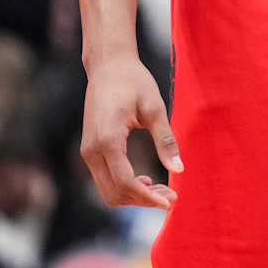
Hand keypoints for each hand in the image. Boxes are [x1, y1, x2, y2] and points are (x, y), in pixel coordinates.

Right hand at [81, 55, 181, 208]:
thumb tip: (179, 169)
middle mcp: (92, 150)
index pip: (126, 182)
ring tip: (160, 189)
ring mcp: (87, 151)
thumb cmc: (134, 82)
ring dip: (133, 196)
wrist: (108, 66)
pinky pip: (104, 179)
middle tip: (170, 195)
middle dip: (142, 200)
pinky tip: (145, 180)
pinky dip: (124, 186)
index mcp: (108, 140)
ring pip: (107, 190)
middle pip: (114, 193)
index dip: (149, 197)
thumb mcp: (155, 108)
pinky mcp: (89, 150)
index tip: (170, 201)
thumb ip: (165, 140)